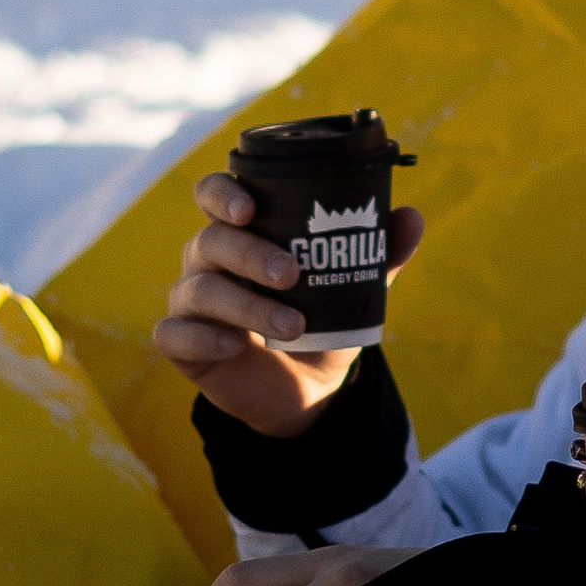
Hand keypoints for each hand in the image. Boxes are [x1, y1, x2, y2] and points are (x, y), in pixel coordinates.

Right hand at [153, 172, 425, 434]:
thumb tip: (411, 216)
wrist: (306, 391)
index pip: (214, 195)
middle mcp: (207, 260)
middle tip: (292, 274)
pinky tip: (234, 345)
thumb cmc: (320, 324)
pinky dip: (203, 337)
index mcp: (240, 233)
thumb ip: (377, 255)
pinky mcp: (181, 344)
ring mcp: (190, 301)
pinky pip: (174, 334)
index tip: (250, 207)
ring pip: (200, 290)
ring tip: (294, 326)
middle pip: (211, 241)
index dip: (223, 194)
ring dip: (247, 306)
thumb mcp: (352, 291)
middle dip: (251, 254)